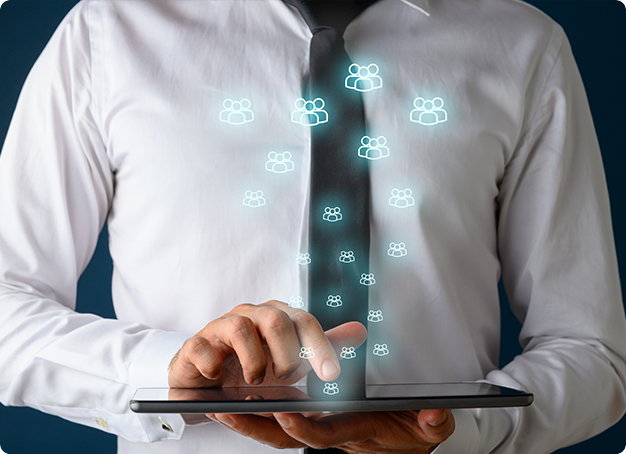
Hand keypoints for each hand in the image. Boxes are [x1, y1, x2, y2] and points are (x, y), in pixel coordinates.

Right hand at [168, 300, 367, 387]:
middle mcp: (250, 316)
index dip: (320, 346)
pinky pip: (201, 346)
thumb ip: (323, 346)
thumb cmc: (252, 364)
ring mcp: (220, 328)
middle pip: (275, 320)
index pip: (304, 321)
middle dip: (286, 353)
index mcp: (276, 316)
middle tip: (286, 377)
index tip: (331, 375)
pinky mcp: (196, 344)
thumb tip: (360, 331)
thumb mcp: (292, 358)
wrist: (207, 377)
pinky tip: (219, 376)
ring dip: (253, 359)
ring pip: (239, 327)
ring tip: (256, 382)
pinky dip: (212, 363)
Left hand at [208, 408, 454, 451]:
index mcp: (355, 431)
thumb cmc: (414, 433)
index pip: (325, 434)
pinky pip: (281, 420)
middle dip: (256, 428)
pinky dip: (257, 414)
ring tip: (217, 406)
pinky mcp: (316, 421)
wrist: (408, 443)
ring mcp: (321, 429)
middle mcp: (331, 433)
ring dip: (248, 421)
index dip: (305, 427)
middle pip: (287, 438)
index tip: (285, 412)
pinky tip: (234, 403)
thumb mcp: (431, 429)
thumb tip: (433, 414)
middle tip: (226, 413)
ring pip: (278, 432)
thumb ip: (434, 423)